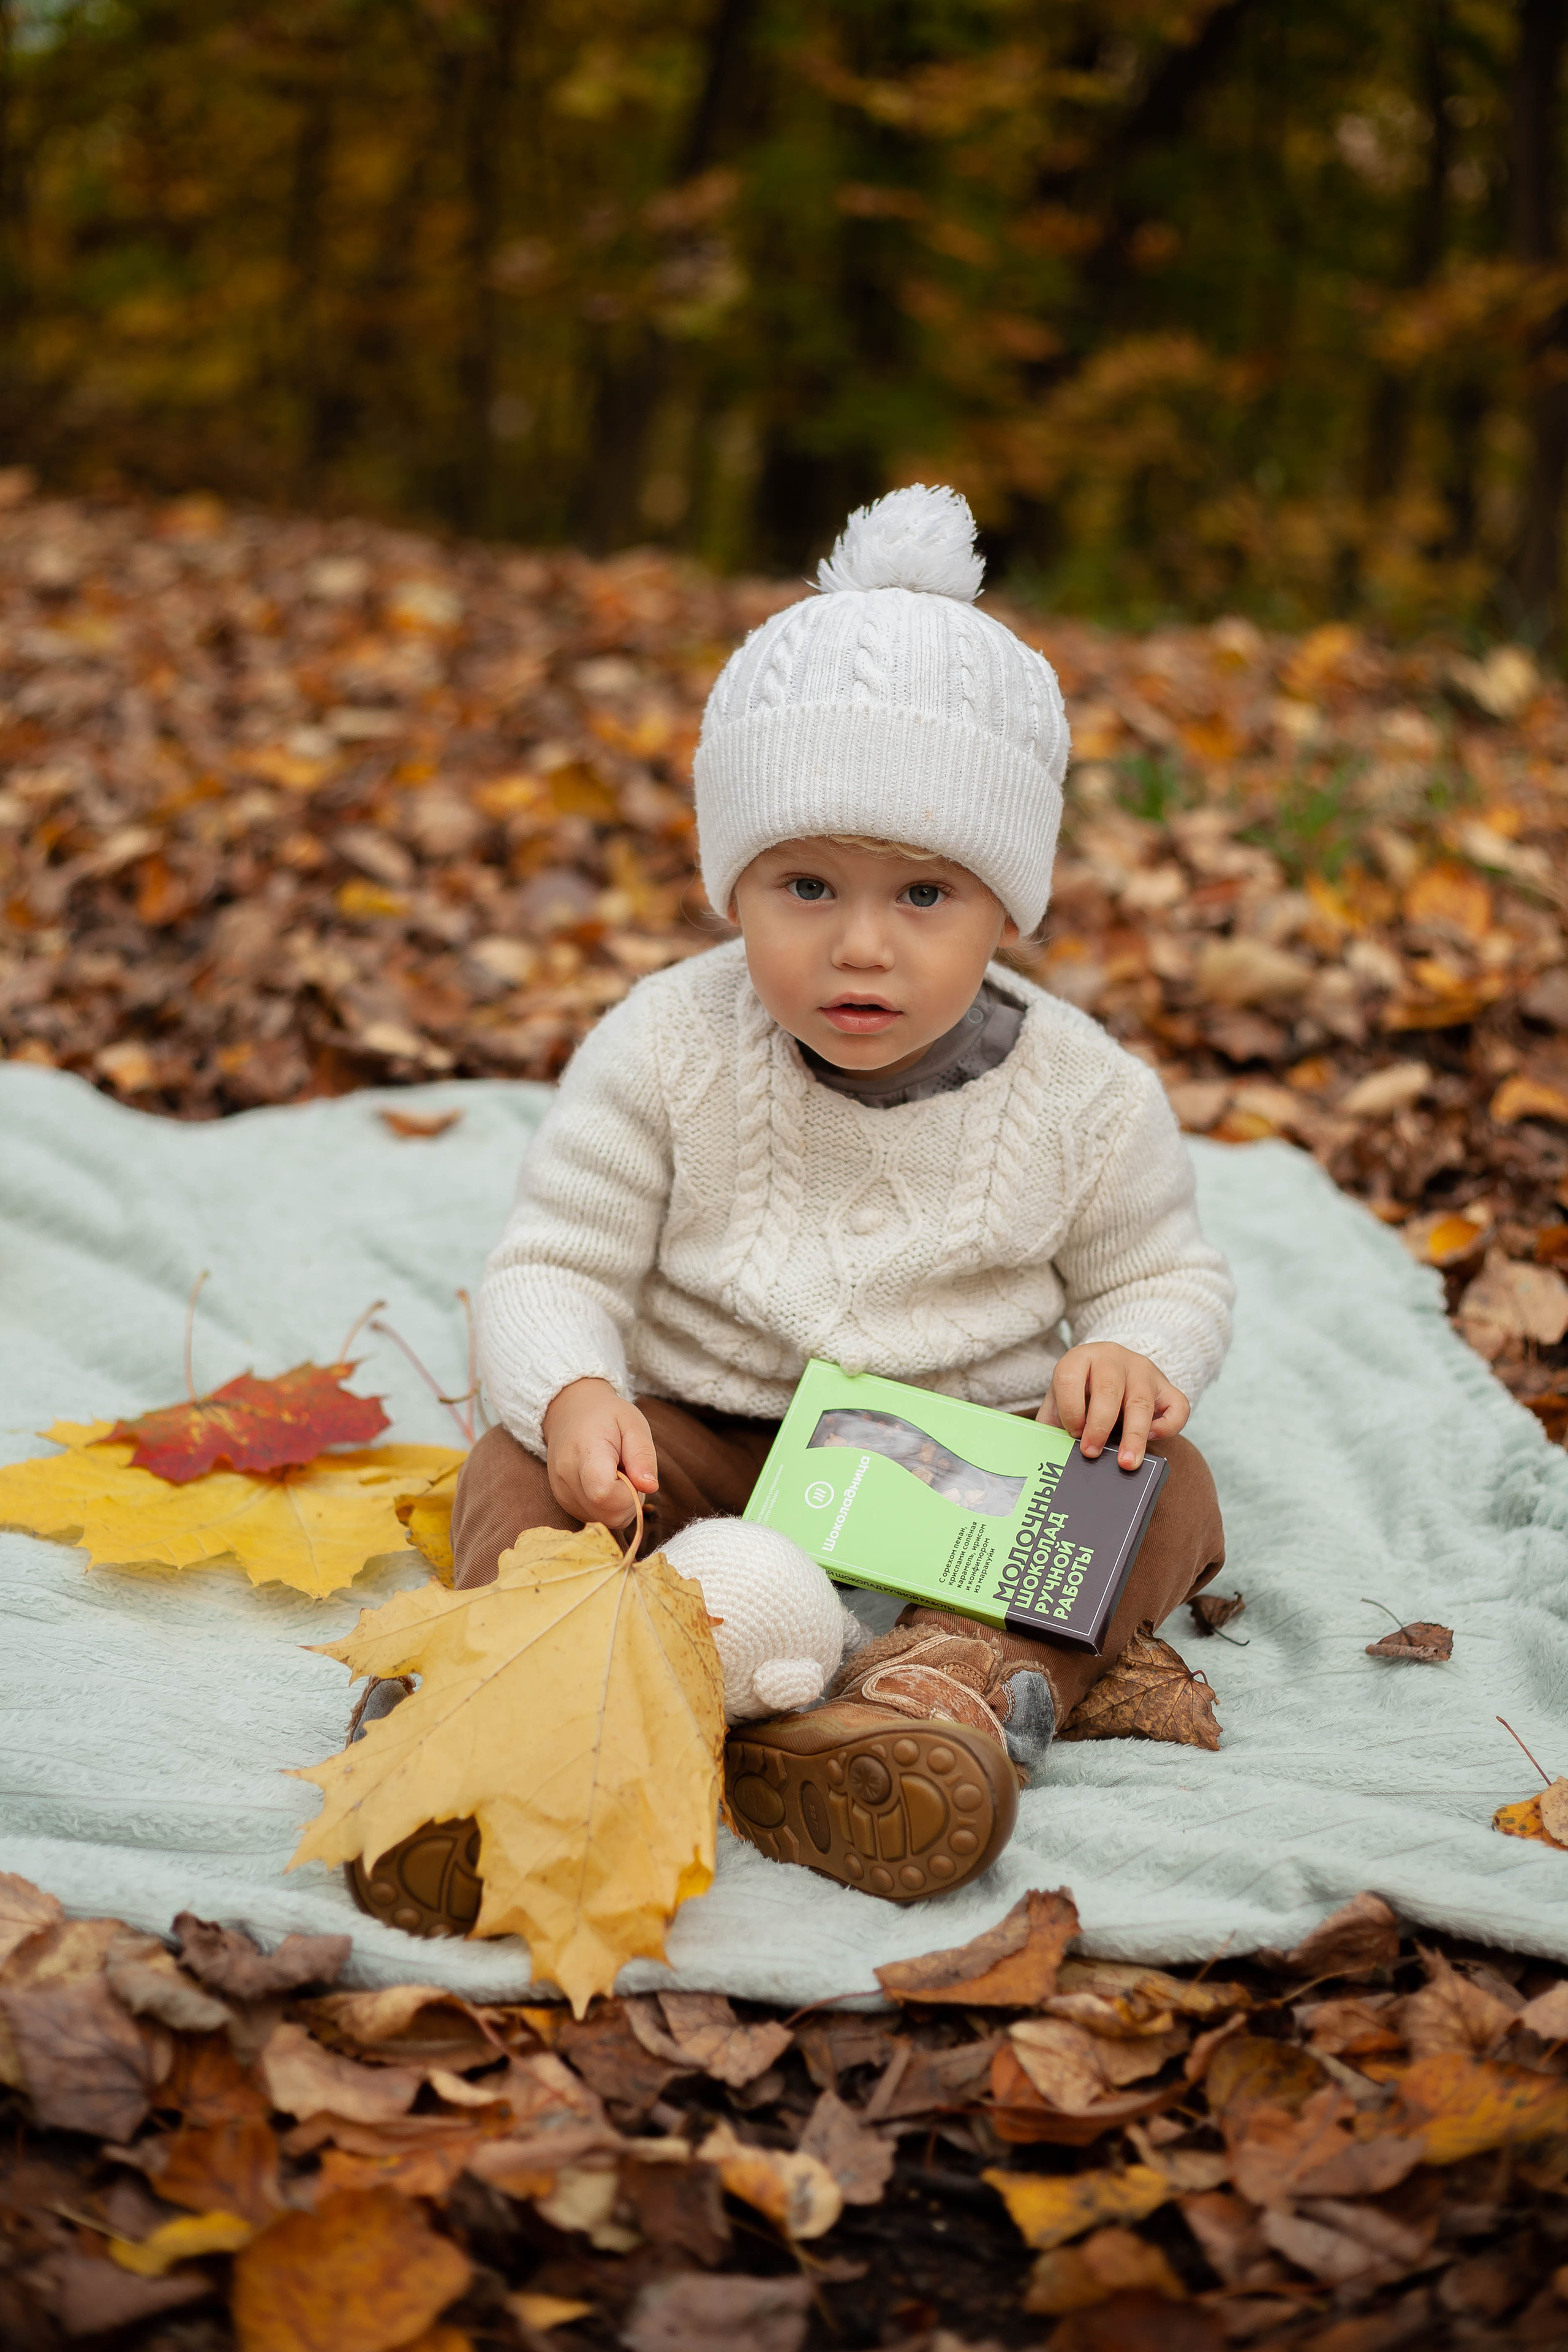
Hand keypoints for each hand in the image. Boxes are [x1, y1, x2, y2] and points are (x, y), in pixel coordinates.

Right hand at [542, 1378, 658, 1527]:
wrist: (570, 1413)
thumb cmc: (607, 1417)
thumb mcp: (633, 1424)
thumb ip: (642, 1455)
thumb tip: (649, 1487)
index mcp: (584, 1452)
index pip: (605, 1494)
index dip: (630, 1493)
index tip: (634, 1472)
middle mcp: (566, 1478)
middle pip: (608, 1514)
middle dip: (629, 1500)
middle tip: (627, 1471)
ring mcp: (562, 1493)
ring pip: (605, 1521)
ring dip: (620, 1505)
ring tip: (615, 1475)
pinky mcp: (564, 1503)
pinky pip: (597, 1519)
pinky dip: (608, 1508)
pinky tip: (605, 1484)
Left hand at [1038, 1343, 1187, 1469]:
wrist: (1110, 1370)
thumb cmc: (1081, 1393)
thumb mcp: (1060, 1400)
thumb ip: (1053, 1423)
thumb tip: (1048, 1456)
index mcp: (1080, 1358)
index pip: (1070, 1378)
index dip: (1069, 1409)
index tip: (1072, 1433)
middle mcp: (1112, 1358)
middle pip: (1108, 1390)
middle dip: (1099, 1426)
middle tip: (1090, 1453)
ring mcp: (1143, 1370)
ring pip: (1141, 1401)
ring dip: (1133, 1435)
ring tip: (1127, 1463)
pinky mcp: (1167, 1386)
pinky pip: (1178, 1406)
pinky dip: (1167, 1426)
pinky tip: (1151, 1438)